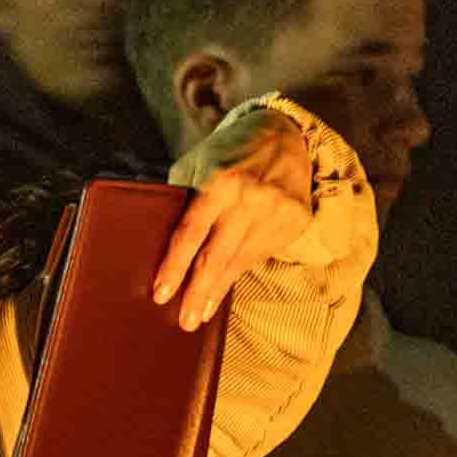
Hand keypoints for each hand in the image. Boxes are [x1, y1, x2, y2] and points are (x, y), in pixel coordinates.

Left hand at [155, 106, 311, 331]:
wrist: (287, 134)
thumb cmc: (230, 152)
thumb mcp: (199, 164)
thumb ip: (182, 198)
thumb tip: (162, 243)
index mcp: (220, 181)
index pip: (191, 233)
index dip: (175, 266)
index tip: (161, 294)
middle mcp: (250, 198)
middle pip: (216, 256)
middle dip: (197, 293)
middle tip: (183, 322)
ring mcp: (276, 212)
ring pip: (239, 262)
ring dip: (216, 291)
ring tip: (198, 315)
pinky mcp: (295, 221)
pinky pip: (259, 256)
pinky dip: (238, 274)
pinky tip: (222, 290)